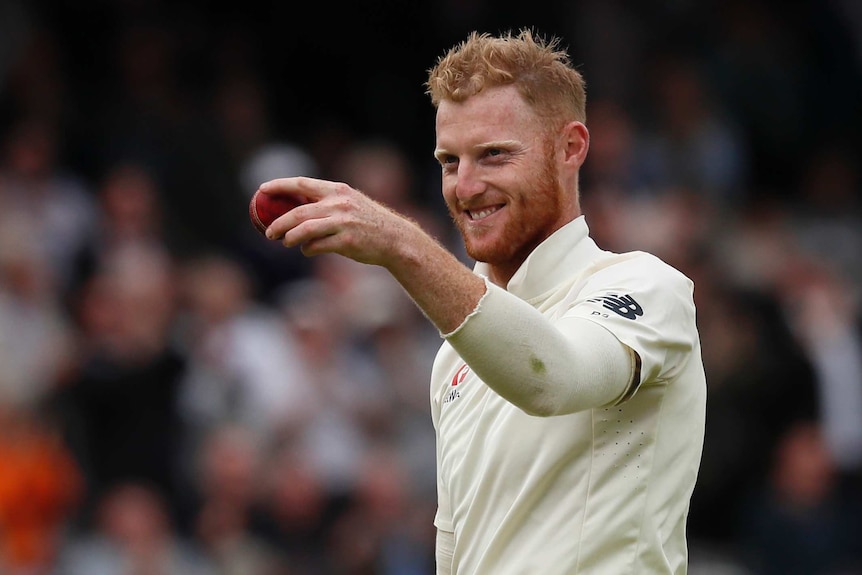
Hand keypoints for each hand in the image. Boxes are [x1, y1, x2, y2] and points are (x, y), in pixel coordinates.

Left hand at [259, 177, 417, 266]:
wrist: (395, 239)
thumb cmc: (368, 222)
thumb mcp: (350, 203)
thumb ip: (327, 203)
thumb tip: (295, 210)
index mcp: (337, 190)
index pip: (301, 184)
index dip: (279, 186)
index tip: (262, 190)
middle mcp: (339, 204)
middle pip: (298, 211)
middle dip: (279, 222)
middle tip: (268, 232)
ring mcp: (343, 223)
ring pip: (305, 230)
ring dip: (290, 237)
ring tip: (284, 242)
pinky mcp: (347, 242)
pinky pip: (317, 246)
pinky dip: (308, 249)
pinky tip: (307, 250)